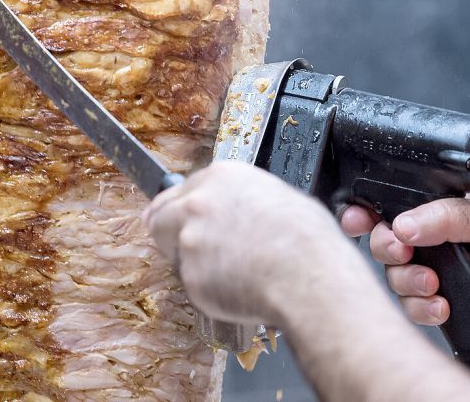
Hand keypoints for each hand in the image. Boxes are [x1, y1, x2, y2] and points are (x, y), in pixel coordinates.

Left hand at [143, 161, 361, 325]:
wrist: (309, 277)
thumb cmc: (308, 241)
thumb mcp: (280, 197)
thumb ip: (242, 199)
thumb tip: (239, 209)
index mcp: (221, 178)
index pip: (180, 191)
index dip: (181, 209)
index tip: (178, 219)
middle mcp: (198, 204)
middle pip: (160, 217)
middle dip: (169, 233)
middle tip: (184, 249)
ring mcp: (190, 239)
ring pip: (176, 254)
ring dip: (194, 264)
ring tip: (232, 273)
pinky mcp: (190, 275)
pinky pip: (194, 285)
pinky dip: (209, 291)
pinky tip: (238, 289)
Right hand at [340, 189, 469, 325]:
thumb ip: (447, 215)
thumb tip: (401, 223)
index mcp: (446, 208)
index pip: (395, 202)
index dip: (369, 210)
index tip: (358, 219)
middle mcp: (437, 239)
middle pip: (386, 239)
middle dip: (388, 248)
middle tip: (403, 251)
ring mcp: (439, 270)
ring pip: (394, 275)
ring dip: (407, 282)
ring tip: (431, 285)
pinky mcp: (442, 301)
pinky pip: (412, 306)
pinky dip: (421, 308)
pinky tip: (441, 307)